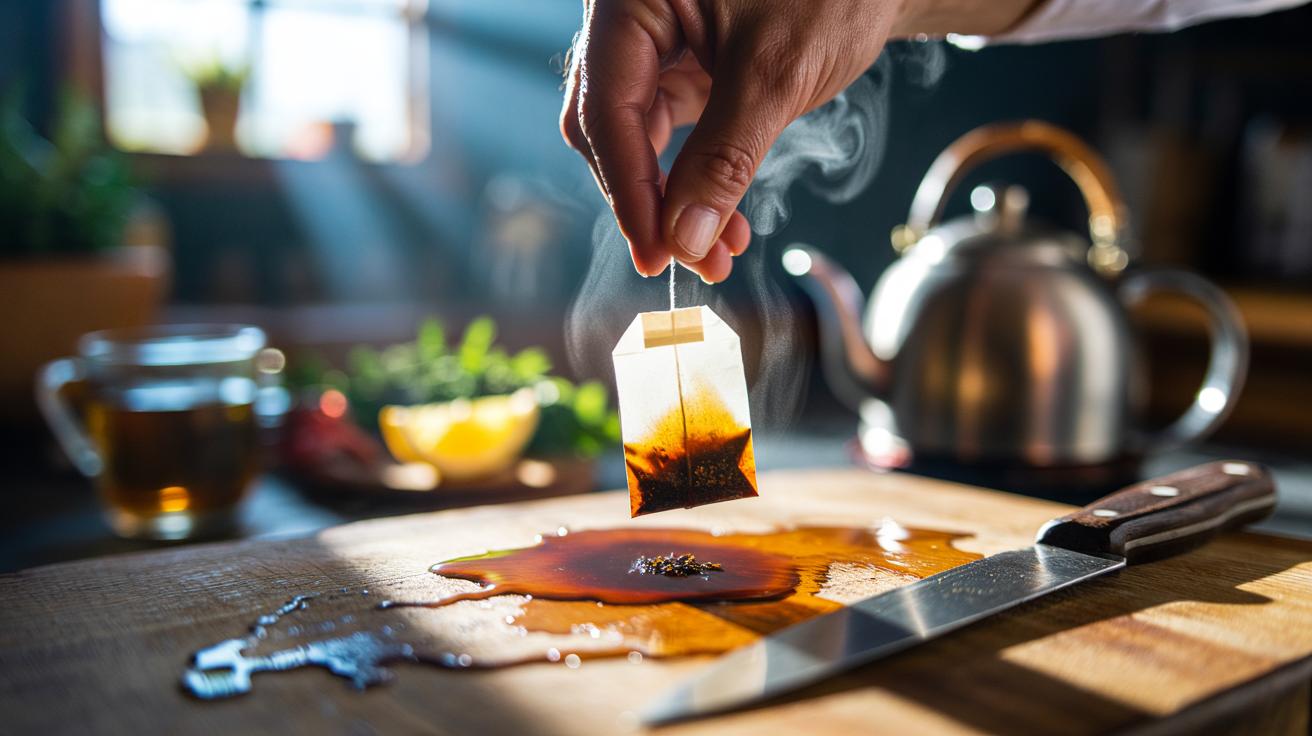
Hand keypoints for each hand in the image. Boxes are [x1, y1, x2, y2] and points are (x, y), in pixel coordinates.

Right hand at [561, 0, 904, 281]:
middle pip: (609, 126)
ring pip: (639, 136)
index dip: (628, 189)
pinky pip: (673, 132)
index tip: (655, 254)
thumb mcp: (777, 73)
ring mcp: (659, 43)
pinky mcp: (687, 65)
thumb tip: (685, 239)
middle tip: (688, 259)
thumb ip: (724, 157)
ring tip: (719, 252)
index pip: (607, 108)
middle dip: (649, 200)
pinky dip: (696, 177)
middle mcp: (633, 18)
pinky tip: (725, 218)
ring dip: (674, 199)